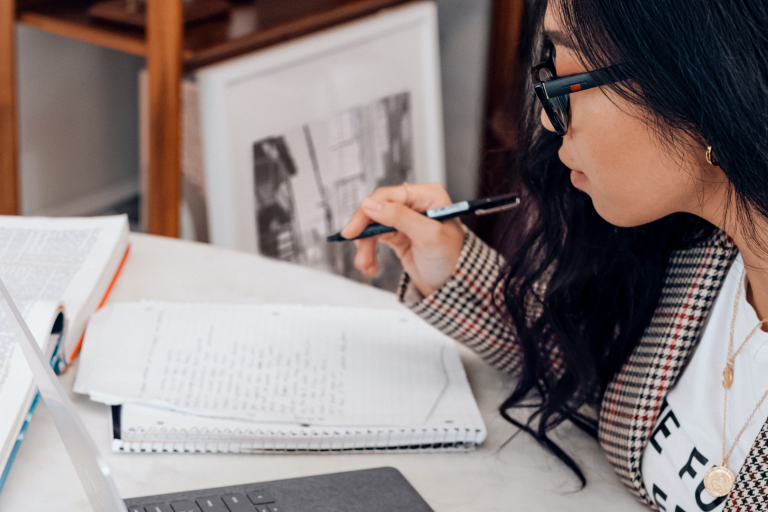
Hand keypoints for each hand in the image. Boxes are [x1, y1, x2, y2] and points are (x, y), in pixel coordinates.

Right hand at [340, 183, 463, 296]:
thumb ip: (400, 217)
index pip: (389, 196)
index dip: (369, 211)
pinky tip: (370, 266)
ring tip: (365, 265)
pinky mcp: (398, 235)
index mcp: (427, 196)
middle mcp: (415, 204)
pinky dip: (370, 253)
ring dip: (366, 247)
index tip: (355, 229)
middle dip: (365, 232)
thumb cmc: (452, 259)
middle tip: (354, 244)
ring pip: (373, 227)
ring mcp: (405, 220)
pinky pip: (375, 240)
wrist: (454, 286)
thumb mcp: (428, 236)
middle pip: (377, 210)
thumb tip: (371, 204)